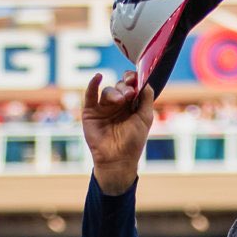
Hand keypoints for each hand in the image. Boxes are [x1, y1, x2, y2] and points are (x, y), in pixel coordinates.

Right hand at [81, 70, 155, 194]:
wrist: (117, 159)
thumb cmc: (133, 141)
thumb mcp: (145, 117)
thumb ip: (147, 98)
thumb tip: (145, 80)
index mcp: (131, 105)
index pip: (131, 86)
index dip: (132, 79)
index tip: (134, 78)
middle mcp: (117, 105)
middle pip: (120, 86)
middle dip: (125, 87)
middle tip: (129, 94)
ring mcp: (104, 108)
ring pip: (108, 91)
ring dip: (114, 93)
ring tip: (120, 101)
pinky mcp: (91, 112)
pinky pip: (90, 94)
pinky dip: (93, 84)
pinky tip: (98, 77)